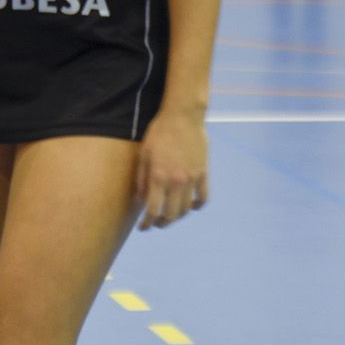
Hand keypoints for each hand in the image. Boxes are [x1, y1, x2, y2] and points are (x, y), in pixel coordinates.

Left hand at [134, 109, 207, 230]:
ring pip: (187, 209)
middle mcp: (176, 181)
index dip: (147, 223)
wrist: (182, 116)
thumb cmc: (159, 133)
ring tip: (171, 216)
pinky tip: (191, 206)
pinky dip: (197, 206)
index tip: (143, 228)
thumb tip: (140, 200)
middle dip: (162, 223)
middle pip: (171, 214)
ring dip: (178, 217)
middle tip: (156, 224)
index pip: (153, 210)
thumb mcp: (144, 154)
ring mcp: (192, 178)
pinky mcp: (204, 173)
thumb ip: (142, 179)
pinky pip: (203, 197)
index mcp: (158, 177)